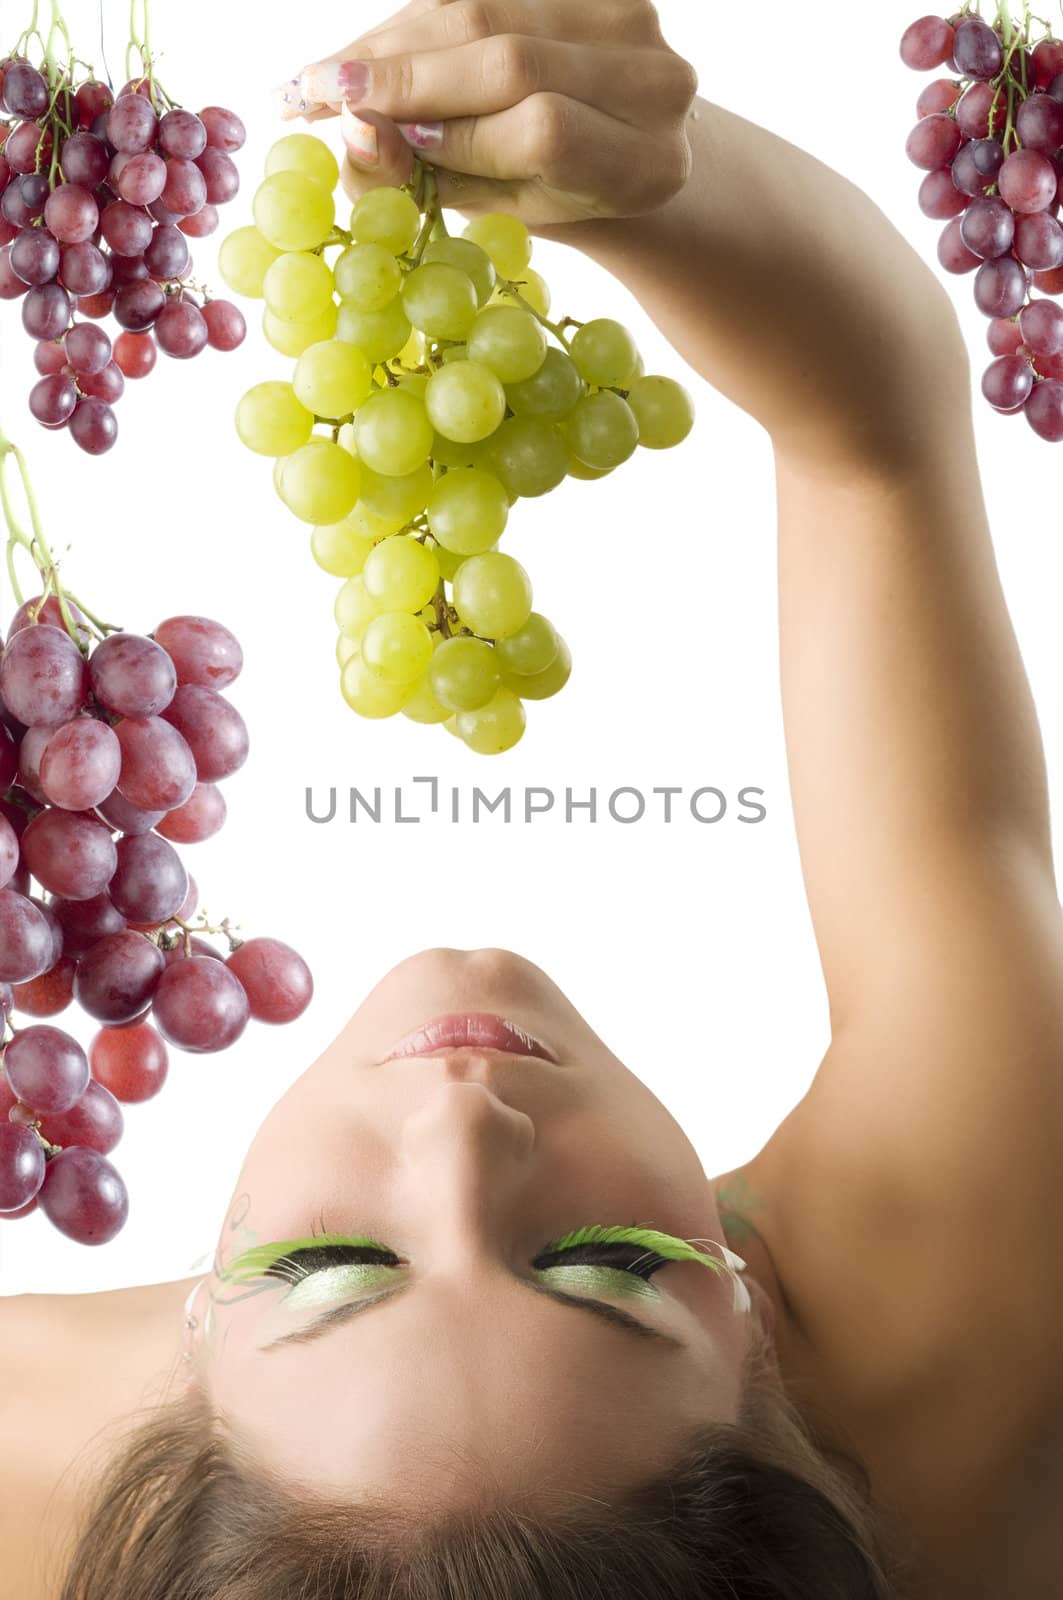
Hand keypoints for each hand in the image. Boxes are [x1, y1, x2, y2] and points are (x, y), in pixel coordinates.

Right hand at [283, 0, 698, 227]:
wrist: (622, 144)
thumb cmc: (557, 193)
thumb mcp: (503, 211)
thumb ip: (436, 180)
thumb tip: (354, 133)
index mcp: (643, 165)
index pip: (541, 130)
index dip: (457, 131)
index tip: (376, 138)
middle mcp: (653, 83)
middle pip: (510, 54)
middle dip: (403, 73)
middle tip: (314, 93)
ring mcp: (632, 18)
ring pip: (487, 8)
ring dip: (394, 40)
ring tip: (328, 76)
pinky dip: (420, 19)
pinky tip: (374, 51)